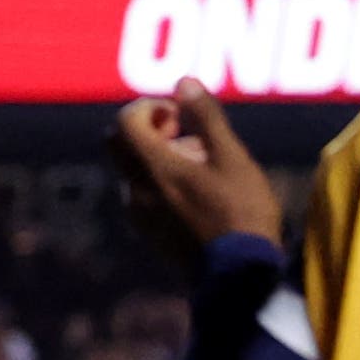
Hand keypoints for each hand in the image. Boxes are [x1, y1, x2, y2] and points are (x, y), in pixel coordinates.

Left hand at [109, 82, 281, 264]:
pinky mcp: (147, 233)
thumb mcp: (234, 160)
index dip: (149, 107)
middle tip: (182, 137)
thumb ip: (207, 118)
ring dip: (156, 159)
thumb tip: (184, 82)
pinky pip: (141, 196)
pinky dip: (159, 184)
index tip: (178, 115)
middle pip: (117, 143)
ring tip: (201, 173)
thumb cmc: (242, 215)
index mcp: (155, 166)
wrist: (239, 278)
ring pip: (132, 170)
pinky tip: (196, 199)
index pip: (127, 120)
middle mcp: (137, 188)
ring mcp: (139, 213)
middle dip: (145, 130)